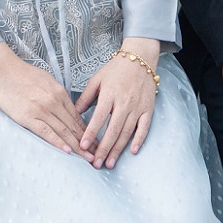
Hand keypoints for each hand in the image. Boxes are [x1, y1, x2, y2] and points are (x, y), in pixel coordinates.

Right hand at [0, 41, 90, 157]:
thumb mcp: (47, 81)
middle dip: (88, 142)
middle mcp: (54, 102)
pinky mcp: (28, 117)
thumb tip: (66, 108)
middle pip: (74, 126)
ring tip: (88, 158)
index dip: (88, 132)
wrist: (3, 70)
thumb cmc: (23, 74)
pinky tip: (67, 151)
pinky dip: (58, 142)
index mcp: (60, 93)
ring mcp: (42, 110)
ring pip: (64, 131)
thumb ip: (58, 95)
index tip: (96, 142)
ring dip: (77, 147)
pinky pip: (46, 132)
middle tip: (98, 155)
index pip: (77, 117)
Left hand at [77, 37, 159, 168]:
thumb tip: (74, 113)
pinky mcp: (148, 109)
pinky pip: (144, 128)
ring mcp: (137, 107)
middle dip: (103, 149)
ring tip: (110, 163)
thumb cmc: (116, 69)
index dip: (90, 133)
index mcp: (109, 95)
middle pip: (112, 130)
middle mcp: (124, 103)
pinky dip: (139, 140)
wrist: (141, 59)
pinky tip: (132, 151)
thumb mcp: (97, 79)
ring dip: (118, 149)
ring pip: (126, 132)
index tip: (82, 146)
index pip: (98, 118)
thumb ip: (86, 97)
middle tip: (95, 163)